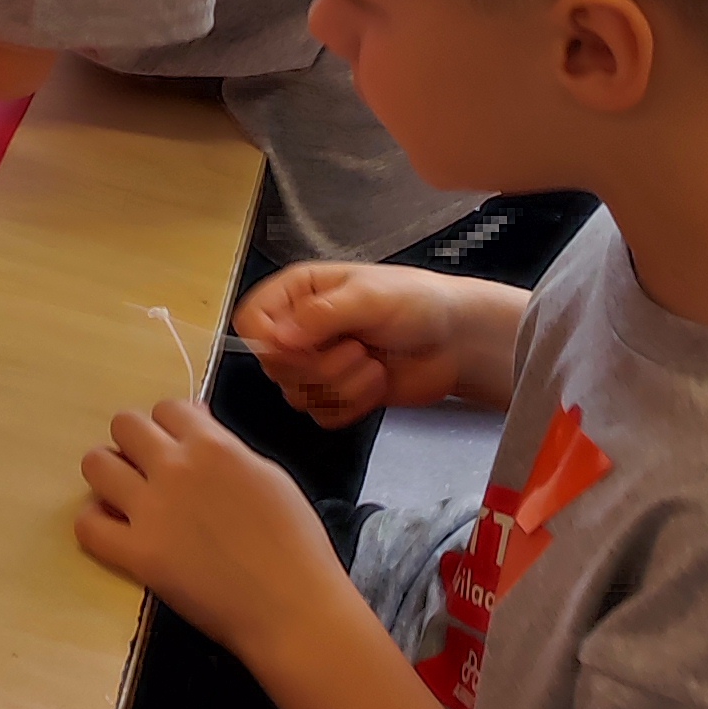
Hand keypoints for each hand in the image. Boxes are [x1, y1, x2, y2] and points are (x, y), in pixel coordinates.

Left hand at [75, 398, 351, 663]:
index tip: (179, 447)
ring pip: (96, 464)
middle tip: (151, 471)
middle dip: (136, 443)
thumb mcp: (269, 476)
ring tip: (127, 496)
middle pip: (124, 425)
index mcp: (212, 446)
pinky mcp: (137, 555)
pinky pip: (87, 525)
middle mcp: (174, 468)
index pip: (167, 408)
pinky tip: (116, 531)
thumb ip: (227, 449)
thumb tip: (197, 428)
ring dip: (109, 474)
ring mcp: (151, 511)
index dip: (171, 427)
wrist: (293, 609)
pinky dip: (96, 523)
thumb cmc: (296, 545)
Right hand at [232, 262, 472, 426]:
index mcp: (298, 293)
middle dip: (321, 365)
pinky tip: (375, 383)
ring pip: (297, 395)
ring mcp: (318, 364)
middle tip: (356, 347)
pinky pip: (322, 415)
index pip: (251, 321)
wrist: (456, 341)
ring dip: (342, 386)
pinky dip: (353, 405)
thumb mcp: (369, 297)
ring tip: (371, 362)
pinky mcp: (337, 395)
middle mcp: (301, 329)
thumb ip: (320, 316)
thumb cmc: (417, 303)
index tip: (300, 346)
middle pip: (274, 366)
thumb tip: (277, 338)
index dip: (268, 341)